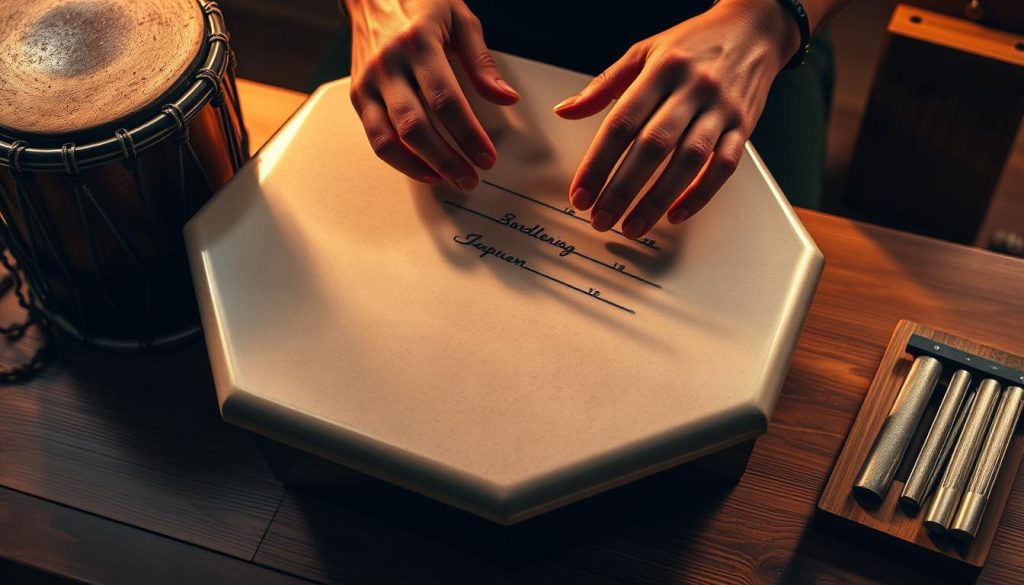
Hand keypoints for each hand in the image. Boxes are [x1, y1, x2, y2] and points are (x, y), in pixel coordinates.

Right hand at [345, 0, 518, 189]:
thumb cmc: (419, 1)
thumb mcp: (459, 19)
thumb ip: (482, 62)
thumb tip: (506, 98)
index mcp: (418, 44)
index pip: (445, 101)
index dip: (467, 135)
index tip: (486, 157)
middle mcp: (388, 65)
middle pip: (417, 127)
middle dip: (447, 160)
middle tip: (471, 178)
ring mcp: (369, 82)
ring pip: (390, 139)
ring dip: (420, 167)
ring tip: (447, 181)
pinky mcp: (358, 95)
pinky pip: (375, 137)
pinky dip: (399, 160)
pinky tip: (423, 170)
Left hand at [553, 0, 800, 237]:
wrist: (753, 29)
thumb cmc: (693, 44)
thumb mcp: (643, 52)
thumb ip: (603, 85)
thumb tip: (565, 111)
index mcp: (661, 70)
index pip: (621, 123)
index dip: (597, 163)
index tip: (580, 194)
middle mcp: (693, 89)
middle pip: (652, 147)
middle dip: (622, 189)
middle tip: (601, 219)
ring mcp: (721, 109)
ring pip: (688, 161)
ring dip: (657, 199)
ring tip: (633, 226)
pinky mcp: (745, 125)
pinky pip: (724, 166)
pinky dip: (700, 194)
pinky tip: (676, 214)